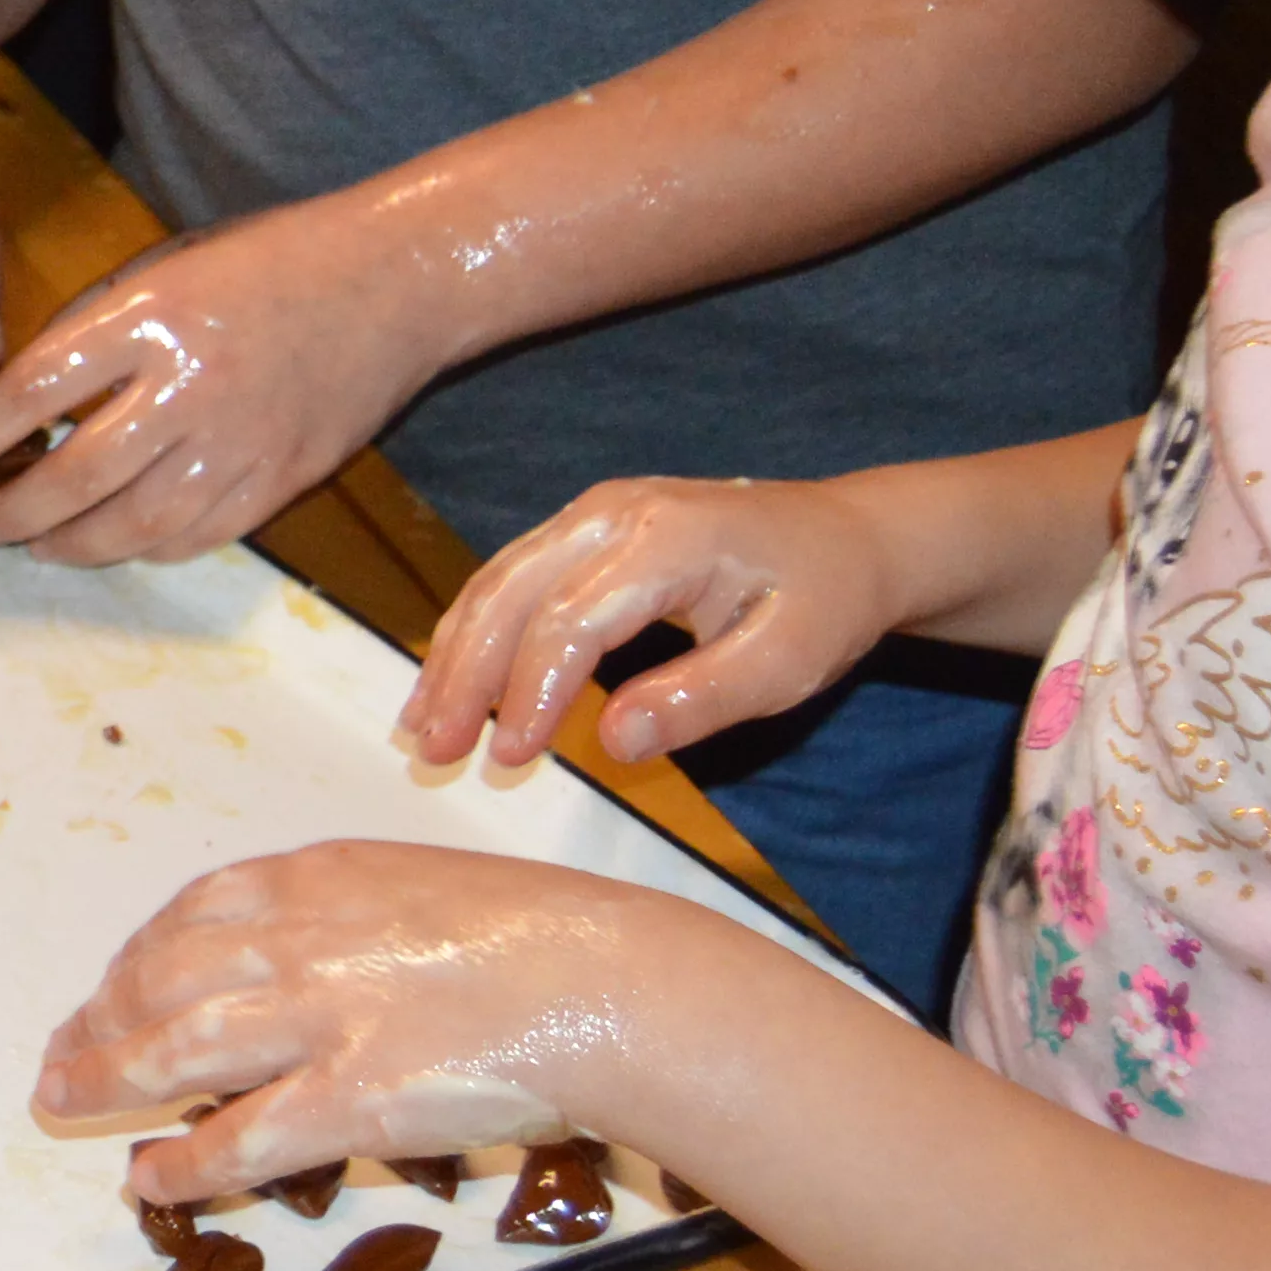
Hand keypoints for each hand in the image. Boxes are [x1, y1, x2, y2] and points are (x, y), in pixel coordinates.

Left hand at [0, 195, 450, 567]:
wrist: (394, 280)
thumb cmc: (269, 263)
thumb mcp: (165, 269)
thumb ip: (95, 331)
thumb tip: (22, 400)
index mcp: (148, 320)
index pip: (32, 394)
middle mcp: (189, 387)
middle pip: (75, 476)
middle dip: (11, 512)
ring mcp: (240, 442)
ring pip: (133, 524)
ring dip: (70, 545)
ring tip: (33, 545)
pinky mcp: (282, 478)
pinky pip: (197, 535)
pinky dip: (146, 548)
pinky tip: (115, 544)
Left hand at [32, 840, 695, 1198]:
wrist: (613, 982)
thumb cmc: (545, 937)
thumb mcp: (424, 888)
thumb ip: (351, 918)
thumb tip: (300, 961)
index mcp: (316, 879)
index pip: (190, 915)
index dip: (135, 959)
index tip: (107, 989)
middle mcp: (297, 940)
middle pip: (159, 979)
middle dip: (96, 1020)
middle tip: (60, 1055)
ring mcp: (317, 1020)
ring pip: (173, 1050)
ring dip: (105, 1079)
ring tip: (64, 1105)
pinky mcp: (350, 1101)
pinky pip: (238, 1139)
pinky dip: (180, 1162)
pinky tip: (147, 1178)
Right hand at [399, 474, 908, 775]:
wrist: (849, 535)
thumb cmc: (825, 599)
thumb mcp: (789, 663)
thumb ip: (701, 701)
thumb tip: (613, 743)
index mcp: (667, 539)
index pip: (571, 622)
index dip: (532, 693)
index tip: (511, 758)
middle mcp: (614, 512)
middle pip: (511, 592)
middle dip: (465, 674)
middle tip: (434, 750)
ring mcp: (594, 512)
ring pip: (497, 580)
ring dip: (455, 653)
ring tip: (421, 723)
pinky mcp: (586, 526)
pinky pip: (513, 575)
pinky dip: (476, 629)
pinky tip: (456, 678)